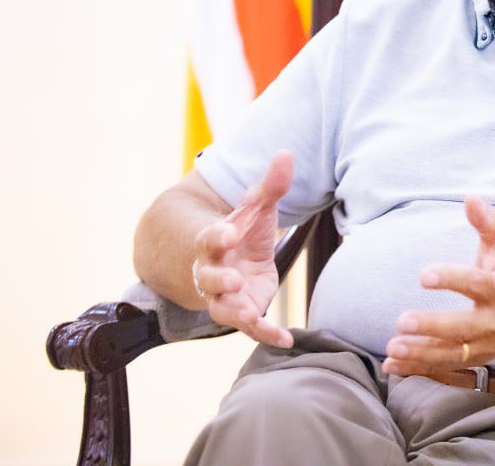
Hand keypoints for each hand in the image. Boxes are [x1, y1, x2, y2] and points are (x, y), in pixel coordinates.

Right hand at [192, 150, 294, 347]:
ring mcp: (225, 294)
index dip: (218, 236)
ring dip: (235, 312)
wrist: (227, 255)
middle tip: (231, 280)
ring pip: (222, 307)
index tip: (228, 232)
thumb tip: (287, 153)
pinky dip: (266, 333)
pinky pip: (251, 326)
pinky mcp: (243, 309)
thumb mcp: (256, 206)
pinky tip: (287, 339)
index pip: (210, 238)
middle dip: (217, 280)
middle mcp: (213, 271)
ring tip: (249, 314)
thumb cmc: (242, 228)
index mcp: (214, 240)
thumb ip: (270, 185)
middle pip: (208, 278)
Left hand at [382, 196, 494, 375]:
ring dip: (420, 353)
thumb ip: (487, 222)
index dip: (451, 279)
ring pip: (452, 354)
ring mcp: (487, 344)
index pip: (476, 283)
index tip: (423, 275)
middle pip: (463, 327)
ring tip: (392, 348)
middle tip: (402, 321)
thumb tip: (470, 197)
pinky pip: (444, 366)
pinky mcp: (476, 359)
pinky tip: (392, 365)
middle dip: (432, 326)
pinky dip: (418, 368)